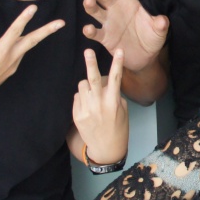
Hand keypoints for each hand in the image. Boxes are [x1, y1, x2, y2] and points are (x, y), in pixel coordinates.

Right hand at [0, 5, 64, 112]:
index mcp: (0, 51)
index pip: (15, 30)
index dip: (24, 18)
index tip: (34, 8)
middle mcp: (11, 59)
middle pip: (32, 41)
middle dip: (47, 31)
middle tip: (61, 23)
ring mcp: (12, 67)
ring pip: (19, 47)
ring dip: (14, 42)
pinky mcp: (10, 72)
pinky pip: (11, 55)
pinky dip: (5, 51)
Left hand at [73, 49, 127, 165]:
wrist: (106, 148)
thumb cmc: (118, 127)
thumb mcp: (122, 110)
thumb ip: (113, 95)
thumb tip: (103, 82)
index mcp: (113, 102)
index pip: (115, 78)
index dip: (117, 63)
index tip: (119, 51)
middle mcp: (99, 105)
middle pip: (92, 79)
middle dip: (91, 63)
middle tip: (88, 51)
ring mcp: (86, 110)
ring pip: (82, 85)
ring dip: (87, 85)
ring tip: (93, 94)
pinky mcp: (77, 115)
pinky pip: (77, 97)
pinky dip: (83, 97)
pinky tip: (88, 106)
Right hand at [82, 0, 168, 73]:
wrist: (145, 57)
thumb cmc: (151, 37)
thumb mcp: (158, 31)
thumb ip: (160, 25)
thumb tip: (162, 21)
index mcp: (128, 1)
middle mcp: (115, 9)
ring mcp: (108, 22)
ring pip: (95, 10)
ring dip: (90, 5)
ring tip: (88, 0)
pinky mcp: (104, 37)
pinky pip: (95, 33)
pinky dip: (90, 31)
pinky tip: (88, 29)